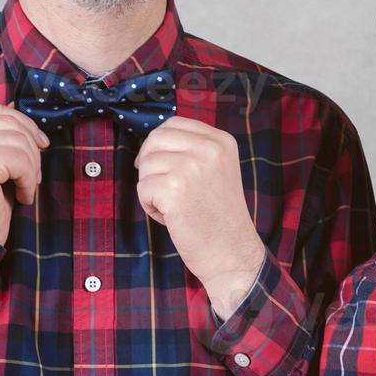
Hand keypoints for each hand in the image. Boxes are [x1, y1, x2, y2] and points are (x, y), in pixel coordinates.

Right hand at [0, 102, 48, 244]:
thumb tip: (25, 118)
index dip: (24, 122)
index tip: (40, 143)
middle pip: (11, 121)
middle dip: (32, 146)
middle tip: (35, 174)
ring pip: (20, 140)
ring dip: (32, 167)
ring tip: (25, 188)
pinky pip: (21, 160)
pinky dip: (29, 180)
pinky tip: (22, 198)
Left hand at [134, 117, 266, 321]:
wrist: (232, 252)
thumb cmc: (219, 216)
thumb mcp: (218, 170)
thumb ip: (194, 150)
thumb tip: (152, 144)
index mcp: (221, 141)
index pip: (174, 124)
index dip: (160, 143)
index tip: (162, 164)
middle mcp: (208, 149)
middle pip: (155, 140)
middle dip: (150, 164)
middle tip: (162, 188)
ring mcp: (191, 167)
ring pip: (146, 165)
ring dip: (151, 188)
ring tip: (174, 206)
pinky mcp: (174, 188)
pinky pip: (142, 188)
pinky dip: (150, 205)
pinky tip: (171, 217)